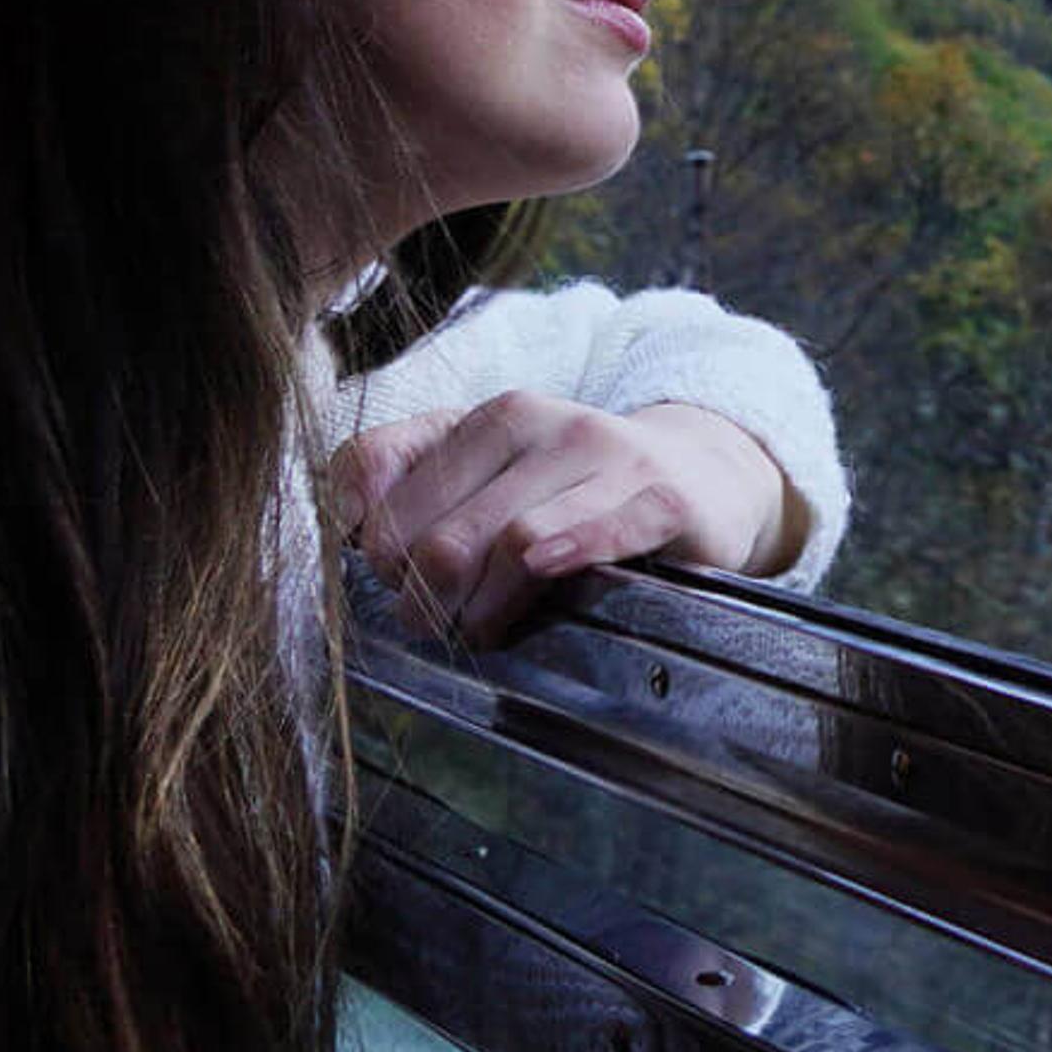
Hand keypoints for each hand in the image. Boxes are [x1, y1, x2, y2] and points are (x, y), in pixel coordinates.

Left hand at [329, 391, 805, 640]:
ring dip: (486, 608)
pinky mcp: (660, 495)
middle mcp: (538, 421)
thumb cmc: (578, 494)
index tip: (396, 582)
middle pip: (441, 533)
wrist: (702, 475)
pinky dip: (568, 553)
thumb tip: (349, 535)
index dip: (374, 550)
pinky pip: (603, 528)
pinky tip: (546, 573)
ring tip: (486, 632)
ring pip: (512, 540)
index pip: (379, 476)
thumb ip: (413, 491)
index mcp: (485, 420)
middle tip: (439, 627)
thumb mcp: (496, 479)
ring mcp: (603, 454)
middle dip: (426, 600)